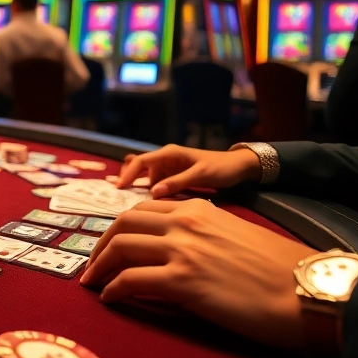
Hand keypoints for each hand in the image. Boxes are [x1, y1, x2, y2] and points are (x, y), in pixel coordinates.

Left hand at [80, 199, 315, 349]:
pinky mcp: (181, 281)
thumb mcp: (235, 235)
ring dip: (99, 266)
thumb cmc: (279, 270)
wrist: (306, 291)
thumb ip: (204, 234)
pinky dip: (113, 290)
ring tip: (93, 284)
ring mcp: (181, 250)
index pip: (144, 209)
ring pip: (120, 248)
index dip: (122, 227)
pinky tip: (111, 300)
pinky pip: (130, 281)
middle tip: (94, 264)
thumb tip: (180, 250)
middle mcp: (185, 223)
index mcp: (198, 209)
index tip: (112, 244)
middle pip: (123, 223)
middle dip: (102, 243)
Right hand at [115, 144, 261, 197]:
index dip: (128, 174)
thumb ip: (177, 183)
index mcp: (169, 153)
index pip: (141, 161)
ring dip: (140, 187)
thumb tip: (153, 193)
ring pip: (146, 177)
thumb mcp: (200, 174)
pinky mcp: (173, 177)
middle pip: (139, 167)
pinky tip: (149, 204)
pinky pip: (157, 183)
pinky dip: (151, 192)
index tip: (119, 188)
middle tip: (120, 195)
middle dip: (128, 178)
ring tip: (133, 202)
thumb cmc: (221, 168)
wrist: (238, 167)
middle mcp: (165, 159)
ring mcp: (169, 168)